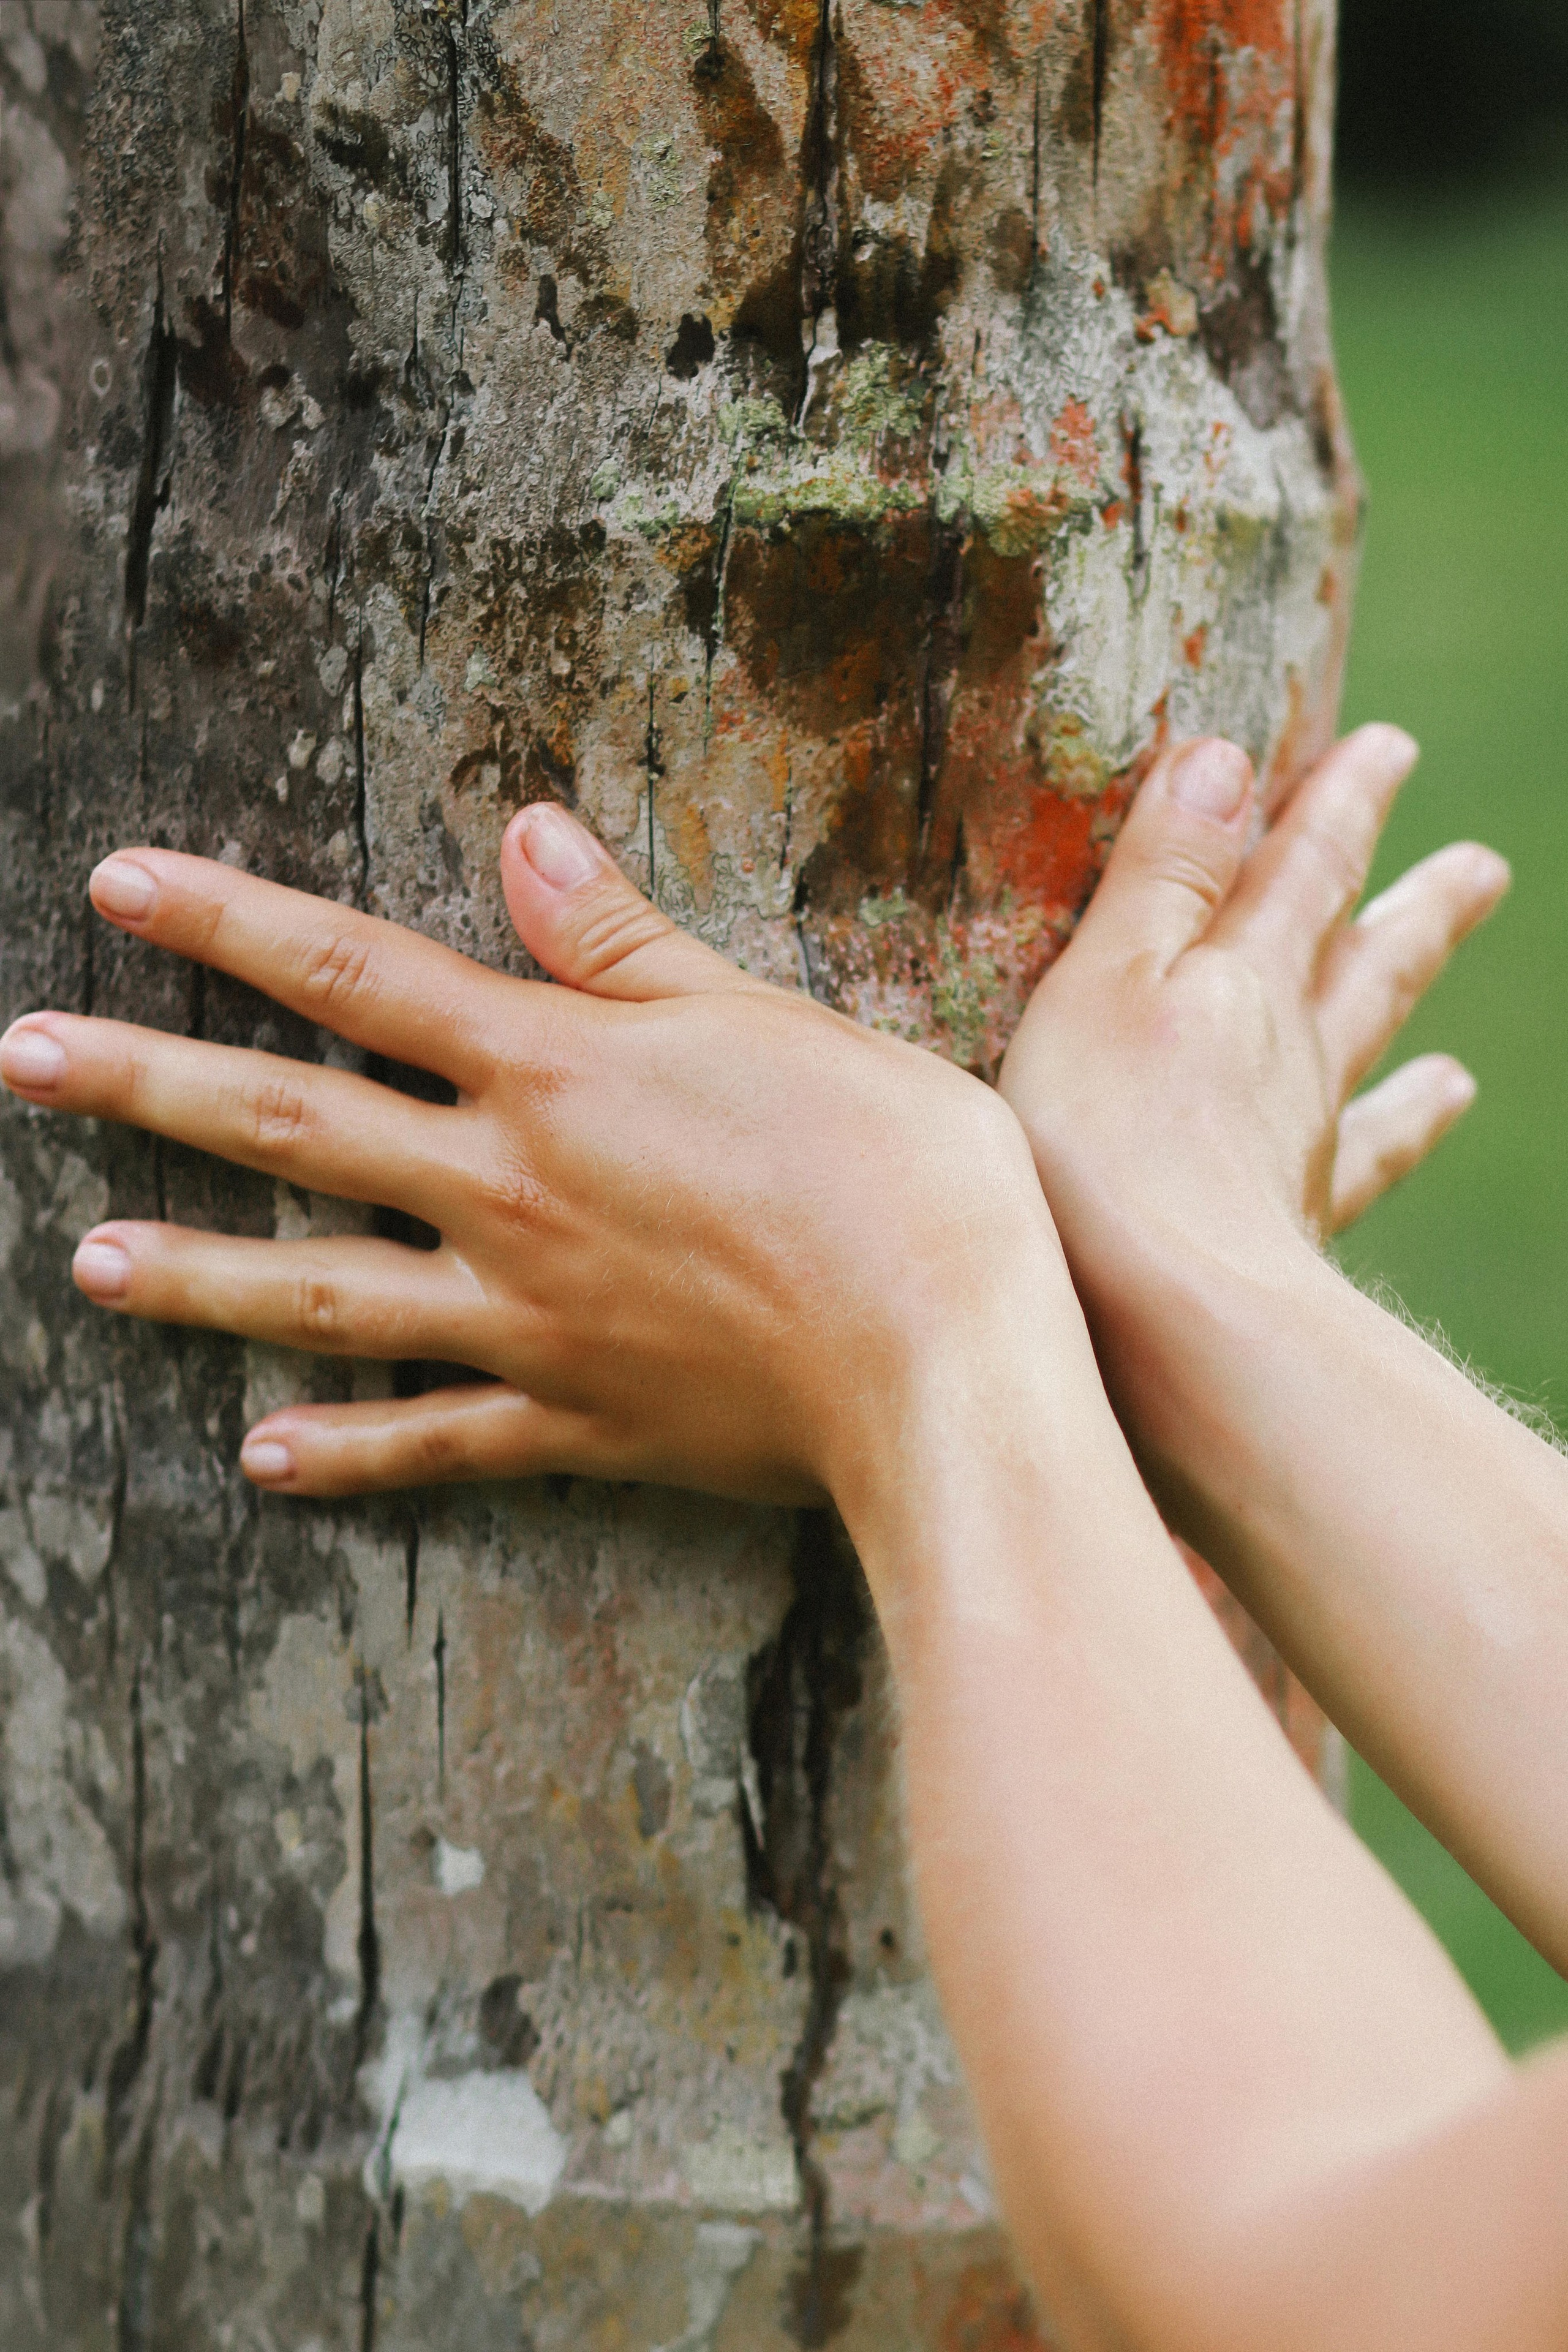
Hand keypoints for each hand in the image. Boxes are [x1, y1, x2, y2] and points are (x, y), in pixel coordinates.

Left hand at [0, 805, 1053, 1513]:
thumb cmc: (890, 1168)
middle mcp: (508, 1189)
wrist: (946, 1360)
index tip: (115, 885)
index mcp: (555, 1070)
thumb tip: (524, 834)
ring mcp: (526, 1314)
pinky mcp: (571, 1419)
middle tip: (19, 1058)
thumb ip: (623, 941)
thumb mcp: (762, 1019)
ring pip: (320, 1291)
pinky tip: (260, 1458)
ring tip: (85, 1264)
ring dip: (196, 1272)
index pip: (356, 975)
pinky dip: (345, 1451)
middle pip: (292, 1124)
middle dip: (144, 1084)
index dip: (228, 923)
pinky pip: (433, 1438)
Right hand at [998, 726, 1507, 1419]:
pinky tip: (1438, 1111)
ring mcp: (1304, 1141)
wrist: (1167, 1313)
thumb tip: (1223, 758)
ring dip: (1415, 1012)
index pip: (1299, 871)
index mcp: (1237, 983)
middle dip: (1413, 904)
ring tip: (1461, 1000)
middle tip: (1482, 869)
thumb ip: (1163, 876)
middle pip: (1365, 958)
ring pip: (1372, 1051)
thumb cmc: (1102, 1144)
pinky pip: (1370, 1157)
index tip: (1386, 747)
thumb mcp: (1104, 985)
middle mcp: (1290, 1052)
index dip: (1338, 806)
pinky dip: (1407, 1126)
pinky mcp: (1298, 1222)